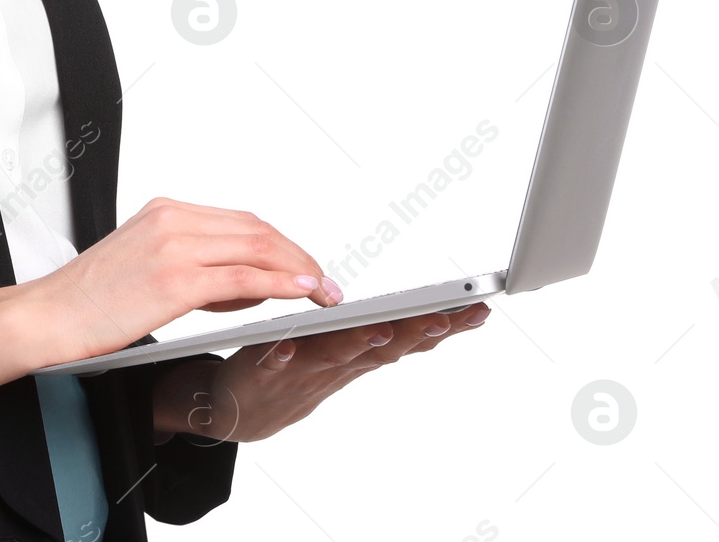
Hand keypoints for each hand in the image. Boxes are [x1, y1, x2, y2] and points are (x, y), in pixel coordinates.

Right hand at [15, 197, 342, 368]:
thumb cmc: (90, 300)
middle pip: (257, 229)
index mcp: (165, 210)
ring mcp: (175, 245)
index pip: (241, 220)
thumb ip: (192, 261)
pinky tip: (303, 293)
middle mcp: (173, 218)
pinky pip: (244, 278)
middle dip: (299, 255)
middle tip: (327, 282)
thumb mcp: (144, 262)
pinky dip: (282, 283)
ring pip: (258, 248)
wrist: (48, 316)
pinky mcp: (176, 278)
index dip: (282, 243)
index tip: (305, 265)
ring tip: (324, 292)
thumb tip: (243, 283)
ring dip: (299, 269)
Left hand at [151, 303, 491, 443]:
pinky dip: (280, 355)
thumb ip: (380, 338)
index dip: (444, 325)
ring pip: (334, 356)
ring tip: (377, 328)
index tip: (480, 308)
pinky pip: (271, 363)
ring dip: (355, 344)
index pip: (407, 336)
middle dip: (414, 332)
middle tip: (445, 317)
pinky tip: (285, 345)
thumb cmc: (295, 373)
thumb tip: (428, 317)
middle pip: (381, 347)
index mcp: (357, 353)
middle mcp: (336, 364)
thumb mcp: (346, 356)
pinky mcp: (263, 373)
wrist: (238, 410)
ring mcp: (301, 371)